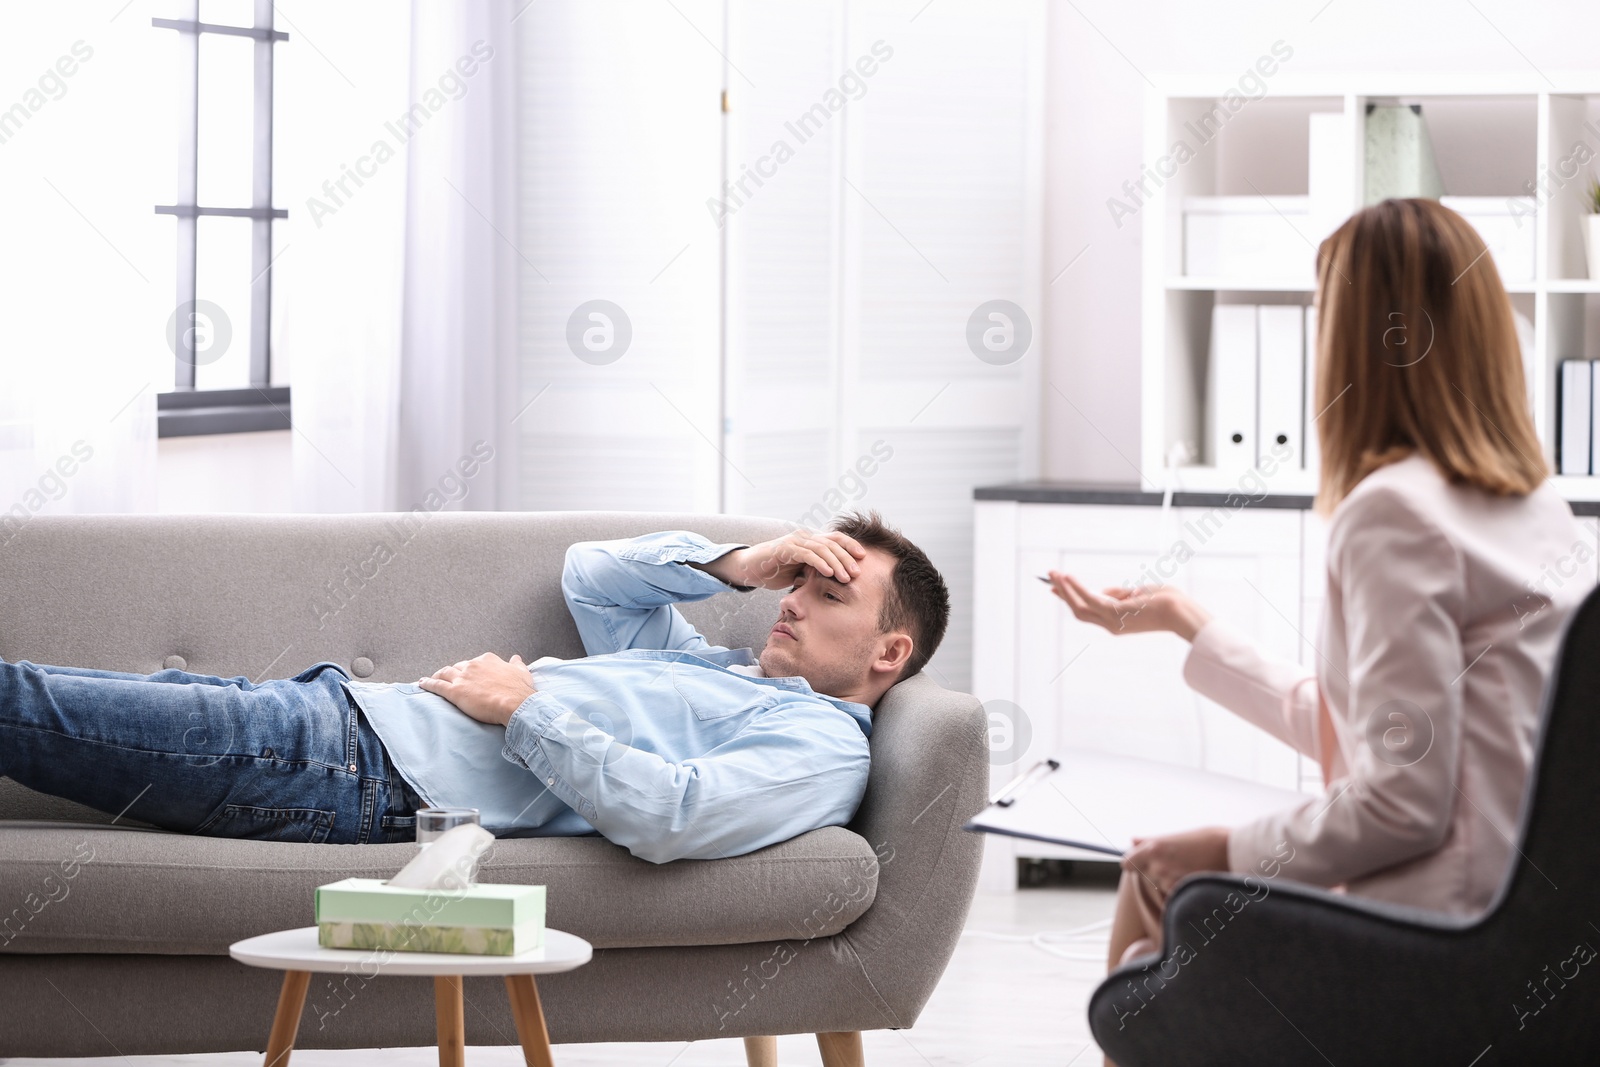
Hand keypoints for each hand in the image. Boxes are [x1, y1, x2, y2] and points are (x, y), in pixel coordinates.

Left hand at [416, 652, 535, 726]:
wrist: (515, 704)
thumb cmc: (520, 690)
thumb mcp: (521, 672)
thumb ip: (516, 664)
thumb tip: (515, 658)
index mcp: (487, 660)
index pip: (473, 662)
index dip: (469, 669)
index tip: (467, 675)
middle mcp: (473, 665)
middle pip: (457, 667)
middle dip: (452, 673)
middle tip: (449, 680)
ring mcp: (462, 677)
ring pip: (444, 673)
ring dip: (437, 675)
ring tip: (432, 679)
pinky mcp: (455, 691)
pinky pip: (436, 685)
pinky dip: (427, 683)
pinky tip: (421, 683)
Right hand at [695, 529, 866, 590]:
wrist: (748, 569)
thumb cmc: (773, 570)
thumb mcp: (799, 572)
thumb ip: (814, 572)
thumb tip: (833, 580)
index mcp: (809, 541)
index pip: (835, 539)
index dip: (850, 546)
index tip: (863, 559)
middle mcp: (803, 537)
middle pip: (832, 542)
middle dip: (847, 557)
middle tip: (858, 572)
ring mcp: (794, 541)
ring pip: (822, 548)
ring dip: (837, 562)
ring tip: (846, 576)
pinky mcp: (784, 548)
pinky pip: (807, 554)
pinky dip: (820, 562)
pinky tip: (829, 572)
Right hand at [1045, 571, 1211, 640]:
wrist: (1181, 612)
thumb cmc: (1167, 602)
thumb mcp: (1140, 595)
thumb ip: (1121, 594)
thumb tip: (1104, 591)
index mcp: (1118, 623)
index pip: (1090, 612)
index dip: (1073, 600)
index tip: (1059, 589)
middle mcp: (1111, 625)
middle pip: (1079, 610)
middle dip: (1064, 595)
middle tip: (1049, 580)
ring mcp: (1112, 621)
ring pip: (1080, 606)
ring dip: (1065, 589)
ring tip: (1053, 575)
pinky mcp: (1115, 613)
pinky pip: (1089, 598)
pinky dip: (1076, 588)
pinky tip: (1067, 577)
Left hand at [1122, 826, 1230, 894]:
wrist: (1233, 851)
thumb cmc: (1207, 839)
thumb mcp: (1177, 836)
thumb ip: (1151, 841)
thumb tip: (1133, 840)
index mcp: (1153, 848)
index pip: (1127, 863)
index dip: (1134, 862)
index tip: (1142, 861)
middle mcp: (1157, 866)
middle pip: (1144, 874)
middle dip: (1154, 870)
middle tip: (1175, 862)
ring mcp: (1169, 882)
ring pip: (1160, 885)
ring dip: (1169, 880)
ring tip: (1188, 868)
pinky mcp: (1182, 893)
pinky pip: (1173, 895)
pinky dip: (1180, 890)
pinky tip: (1193, 879)